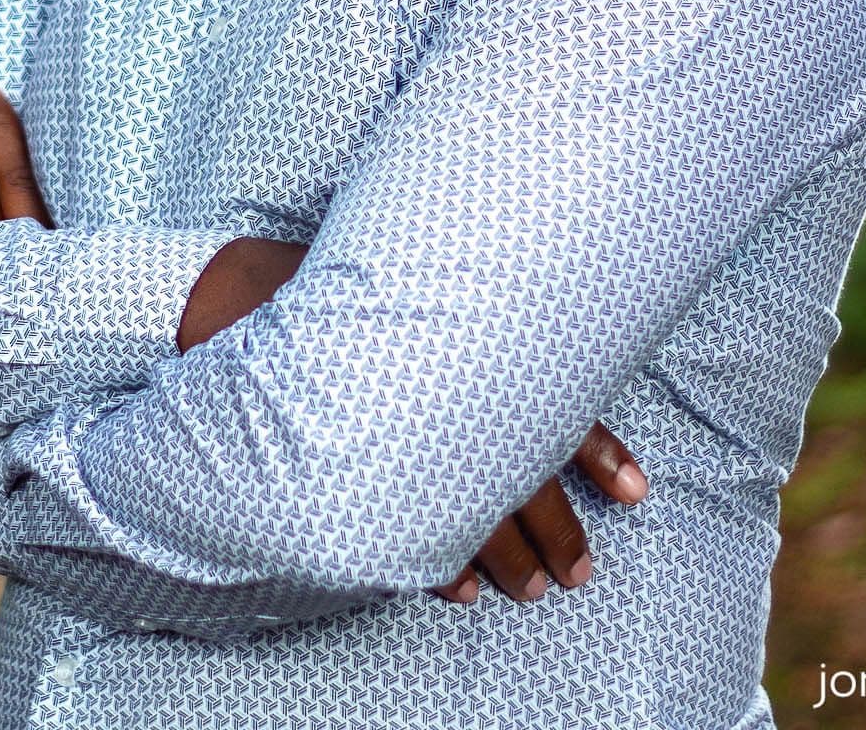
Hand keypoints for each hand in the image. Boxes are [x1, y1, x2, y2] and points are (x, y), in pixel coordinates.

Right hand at [176, 237, 648, 605]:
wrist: (229, 294)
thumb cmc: (324, 275)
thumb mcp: (407, 278)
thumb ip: (466, 308)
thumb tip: (530, 331)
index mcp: (470, 343)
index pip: (555, 405)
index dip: (598, 453)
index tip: (636, 492)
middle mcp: (445, 391)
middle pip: (522, 474)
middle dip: (553, 531)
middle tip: (577, 573)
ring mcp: (400, 428)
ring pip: (473, 509)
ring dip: (502, 555)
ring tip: (527, 591)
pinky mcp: (355, 459)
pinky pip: (410, 523)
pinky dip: (433, 558)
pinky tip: (451, 585)